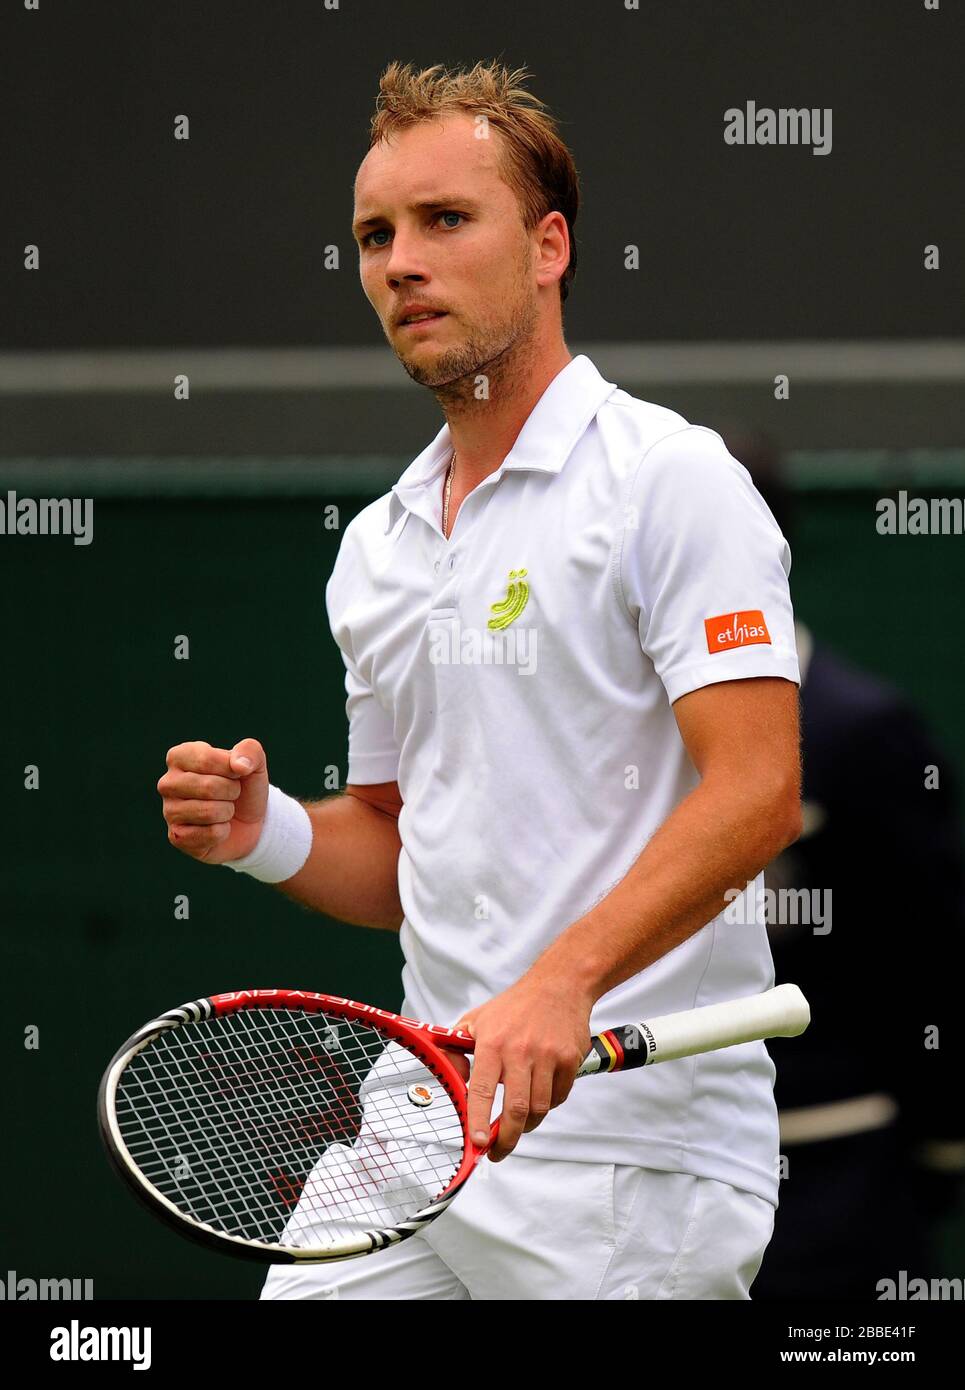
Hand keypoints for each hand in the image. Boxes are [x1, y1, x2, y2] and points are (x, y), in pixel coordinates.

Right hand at [157, 738, 268, 864]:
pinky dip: (224, 831)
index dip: (232, 769)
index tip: (235, 773)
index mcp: (179, 756)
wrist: (248, 822)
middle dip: (232, 791)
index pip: (206, 759)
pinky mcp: (176, 837)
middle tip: (232, 793)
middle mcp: (168, 783)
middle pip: (208, 787)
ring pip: (209, 812)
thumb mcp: (254, 763)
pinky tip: (218, 827)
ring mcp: (169, 811)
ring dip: (228, 811)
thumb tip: (239, 765)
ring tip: (224, 809)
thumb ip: (250, 751)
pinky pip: (210, 834)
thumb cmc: (244, 787)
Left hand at [454, 973, 593, 1161]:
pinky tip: (540, 1096)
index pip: (483, 1090)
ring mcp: (548, 1056)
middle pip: (516, 1109)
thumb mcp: (477, 1019)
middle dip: (507, 1138)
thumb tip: (447, 1075)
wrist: (560, 985)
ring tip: (519, 1123)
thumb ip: (457, 1047)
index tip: (478, 1143)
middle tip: (498, 1151)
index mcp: (493, 1043)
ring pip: (539, 1108)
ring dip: (528, 1123)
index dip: (480, 1121)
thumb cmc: (515, 1006)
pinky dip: (548, 1104)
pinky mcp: (570, 1059)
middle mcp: (521, 1050)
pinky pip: (558, 1097)